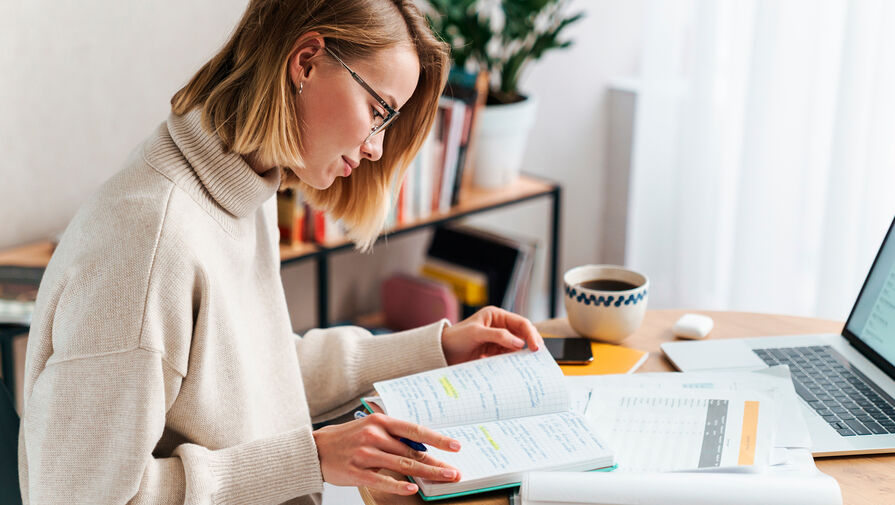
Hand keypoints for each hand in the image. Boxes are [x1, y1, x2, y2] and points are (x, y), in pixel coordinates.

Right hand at [312, 413, 461, 494]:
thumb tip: (422, 449)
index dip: (437, 438)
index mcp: (380, 422)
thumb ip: (394, 436)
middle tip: (454, 470)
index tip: (455, 445)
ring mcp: (365, 454)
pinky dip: (399, 485)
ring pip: (403, 465)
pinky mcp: (357, 472)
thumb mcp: (370, 428)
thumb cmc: (347, 438)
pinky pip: (382, 480)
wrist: (316, 449)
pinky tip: (413, 488)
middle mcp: (374, 436)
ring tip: (444, 477)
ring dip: (427, 473)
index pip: (415, 430)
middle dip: (437, 462)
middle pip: (412, 451)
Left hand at [441, 306, 543, 364]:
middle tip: (538, 356)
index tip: (535, 347)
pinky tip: (518, 367)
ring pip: (518, 347)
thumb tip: (520, 343)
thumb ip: (498, 336)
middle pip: (523, 335)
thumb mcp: (476, 333)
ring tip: (530, 364)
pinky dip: (515, 362)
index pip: (521, 323)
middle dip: (531, 344)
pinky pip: (509, 357)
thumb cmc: (456, 337)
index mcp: (497, 316)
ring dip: (524, 355)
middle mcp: (500, 327)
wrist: (443, 353)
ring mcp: (498, 341)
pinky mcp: (495, 353)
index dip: (530, 334)